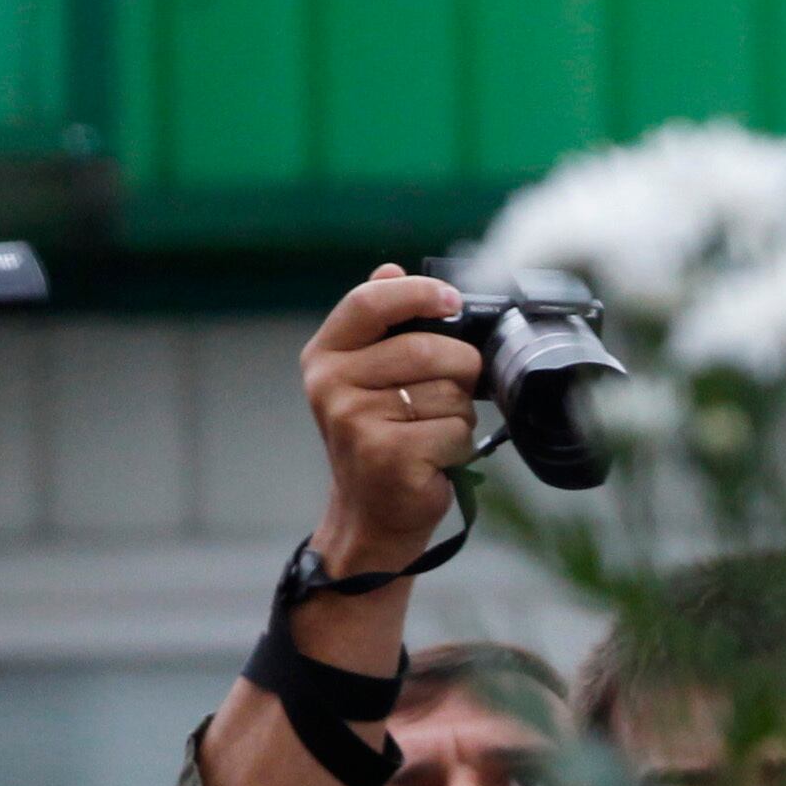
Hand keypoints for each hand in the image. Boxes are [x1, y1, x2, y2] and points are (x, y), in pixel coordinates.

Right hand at [301, 266, 482, 570]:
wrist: (370, 516)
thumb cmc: (379, 441)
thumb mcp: (368, 377)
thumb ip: (380, 326)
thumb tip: (391, 268)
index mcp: (325, 356)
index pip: (369, 302)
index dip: (417, 294)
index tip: (452, 301)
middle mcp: (332, 386)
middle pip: (426, 349)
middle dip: (460, 368)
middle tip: (457, 389)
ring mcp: (356, 422)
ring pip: (447, 392)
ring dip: (458, 414)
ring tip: (433, 432)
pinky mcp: (387, 455)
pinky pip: (454, 430)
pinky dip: (459, 447)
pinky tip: (435, 459)